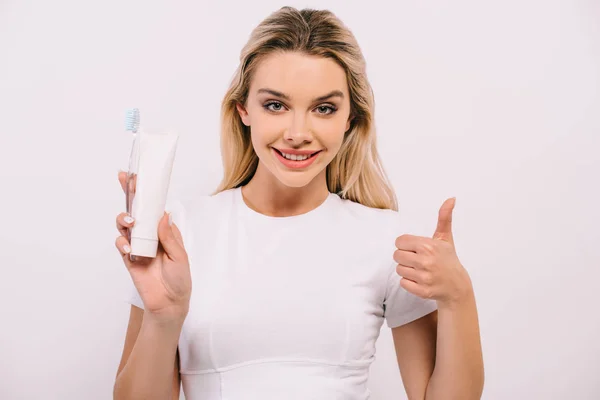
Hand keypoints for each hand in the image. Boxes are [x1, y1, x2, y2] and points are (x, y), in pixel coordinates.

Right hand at [115, 171, 191, 321]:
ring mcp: (137, 244)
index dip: (146, 192)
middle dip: (130, 193)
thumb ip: (169, 237)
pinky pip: (121, 245)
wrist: (170, 302)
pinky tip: (128, 247)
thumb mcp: (179, 256)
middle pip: (136, 210)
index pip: (154, 207)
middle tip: (126, 180)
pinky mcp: (129, 258)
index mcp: (164, 229)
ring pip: (125, 225)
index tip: (139, 176)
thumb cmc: (180, 278)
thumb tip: (163, 216)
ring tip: (130, 223)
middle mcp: (149, 234)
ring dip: (124, 219)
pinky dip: (122, 243)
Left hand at [393, 198, 471, 306]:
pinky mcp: (422, 291)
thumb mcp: (445, 238)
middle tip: (417, 260)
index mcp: (428, 246)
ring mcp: (424, 277)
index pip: (399, 241)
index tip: (415, 249)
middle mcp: (426, 261)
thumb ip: (444, 218)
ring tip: (420, 270)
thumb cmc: (448, 259)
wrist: (457, 286)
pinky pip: (403, 283)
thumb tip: (451, 199)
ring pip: (399, 269)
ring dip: (407, 270)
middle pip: (396, 256)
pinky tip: (420, 280)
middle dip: (405, 257)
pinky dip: (409, 282)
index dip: (405, 245)